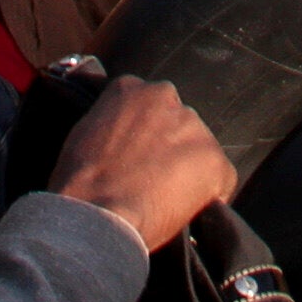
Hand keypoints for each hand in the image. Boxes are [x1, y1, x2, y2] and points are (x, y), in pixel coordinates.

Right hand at [49, 75, 232, 253]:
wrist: (96, 213)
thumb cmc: (79, 184)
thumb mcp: (84, 136)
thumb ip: (110, 126)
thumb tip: (122, 142)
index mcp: (129, 88)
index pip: (149, 108)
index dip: (146, 137)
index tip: (139, 158)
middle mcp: (165, 96)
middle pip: (178, 124)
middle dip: (170, 148)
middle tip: (153, 179)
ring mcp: (193, 126)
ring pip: (199, 150)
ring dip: (189, 170)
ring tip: (166, 199)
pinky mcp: (214, 159)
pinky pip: (221, 181)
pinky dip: (209, 197)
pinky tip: (186, 212)